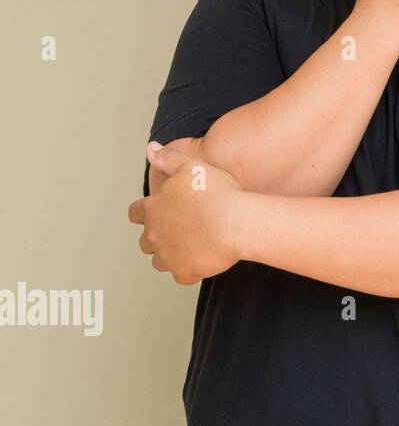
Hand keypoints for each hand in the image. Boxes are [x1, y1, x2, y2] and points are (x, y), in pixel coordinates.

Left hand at [128, 142, 243, 284]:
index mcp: (153, 209)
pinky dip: (190, 269)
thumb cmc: (217, 194)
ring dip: (171, 254)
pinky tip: (204, 258)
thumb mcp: (192, 166)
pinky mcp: (185, 272)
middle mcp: (155, 234)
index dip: (144, 212)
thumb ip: (168, 158)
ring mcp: (168, 256)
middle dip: (158, 235)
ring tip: (192, 245)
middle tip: (180, 228)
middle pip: (146, 240)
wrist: (236, 223)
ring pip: (160, 261)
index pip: (135, 213)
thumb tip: (151, 149)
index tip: (157, 211)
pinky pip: (183, 275)